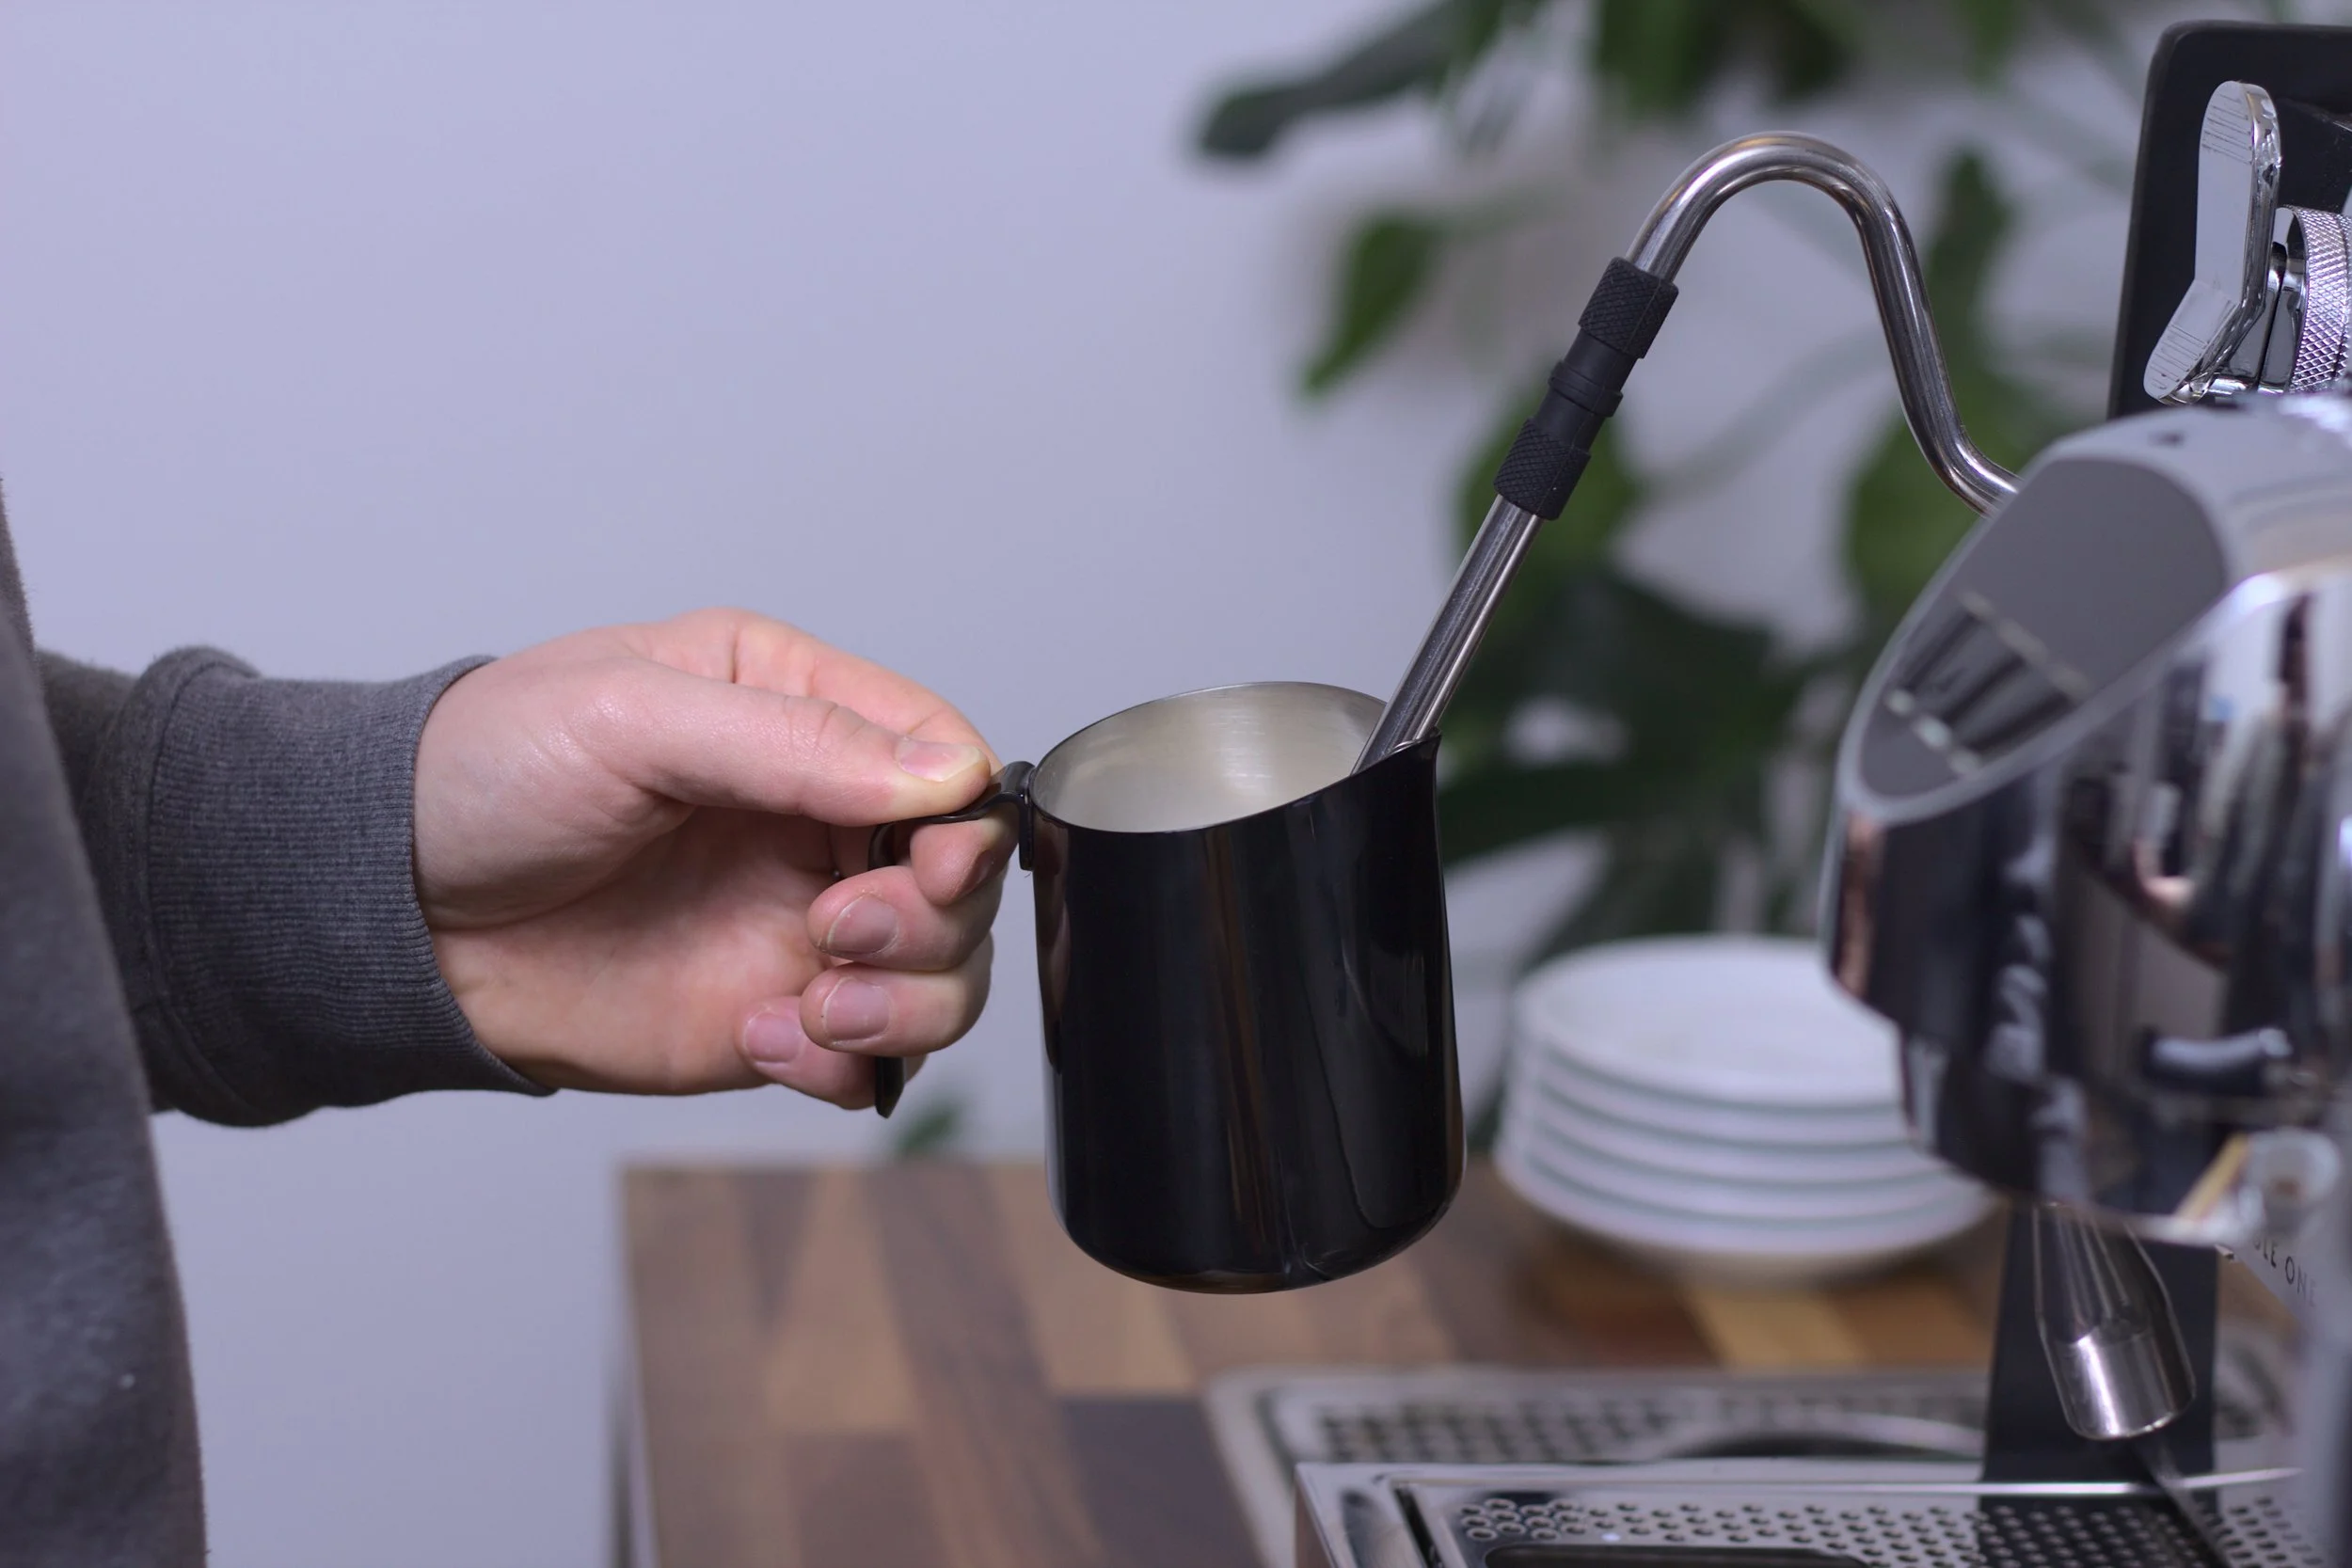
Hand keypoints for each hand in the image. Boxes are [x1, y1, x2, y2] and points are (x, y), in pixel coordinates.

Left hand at [413, 608, 1008, 1107]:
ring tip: (816, 1002)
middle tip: (835, 929)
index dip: (963, 818)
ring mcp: (800, 923)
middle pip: (964, 877)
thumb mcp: (632, 716)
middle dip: (929, 917)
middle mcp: (818, 819)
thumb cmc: (484, 776)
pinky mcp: (771, 1015)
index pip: (946, 755)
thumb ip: (795, 742)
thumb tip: (942, 775)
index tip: (929, 861)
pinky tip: (765, 1039)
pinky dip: (848, 1066)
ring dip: (906, 1002)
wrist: (387, 915)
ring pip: (944, 975)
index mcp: (797, 709)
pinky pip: (871, 1060)